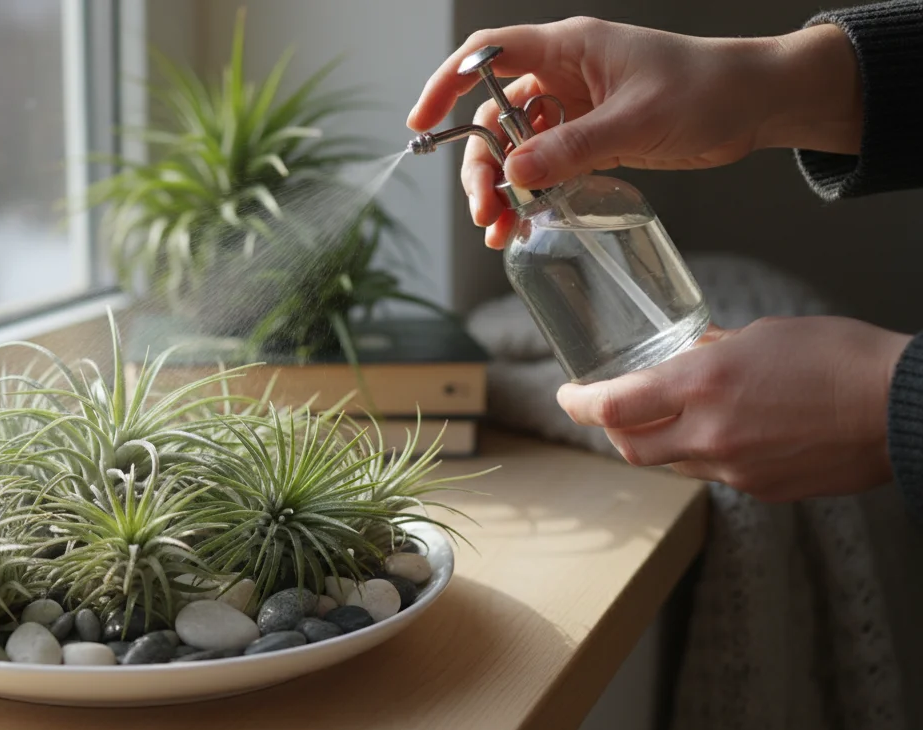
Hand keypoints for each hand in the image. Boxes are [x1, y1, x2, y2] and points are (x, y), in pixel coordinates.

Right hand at [407, 17, 861, 248]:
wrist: (757, 104)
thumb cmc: (708, 90)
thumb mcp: (637, 120)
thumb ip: (573, 147)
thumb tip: (516, 172)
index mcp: (568, 49)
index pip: (488, 55)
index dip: (447, 84)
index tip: (421, 123)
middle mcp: (563, 76)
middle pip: (494, 117)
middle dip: (481, 165)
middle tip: (485, 209)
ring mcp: (575, 109)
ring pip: (516, 148)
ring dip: (503, 189)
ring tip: (502, 230)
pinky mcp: (590, 138)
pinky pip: (545, 166)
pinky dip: (532, 194)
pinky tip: (527, 223)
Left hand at [555, 317, 910, 502]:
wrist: (904, 409)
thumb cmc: (839, 357)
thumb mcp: (762, 335)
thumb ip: (711, 350)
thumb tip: (685, 354)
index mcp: (702, 383)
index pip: (614, 406)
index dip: (580, 404)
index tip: (568, 396)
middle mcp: (709, 432)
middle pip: (630, 447)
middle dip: (613, 430)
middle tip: (610, 411)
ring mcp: (735, 468)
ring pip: (672, 464)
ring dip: (659, 443)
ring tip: (670, 416)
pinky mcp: (761, 489)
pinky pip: (714, 475)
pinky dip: (705, 455)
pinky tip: (726, 433)